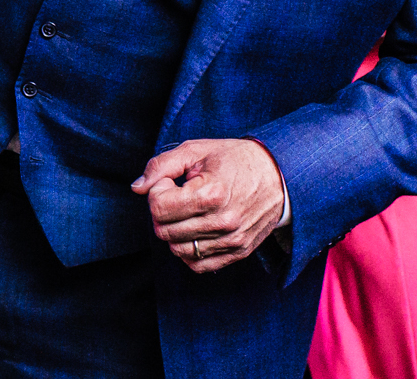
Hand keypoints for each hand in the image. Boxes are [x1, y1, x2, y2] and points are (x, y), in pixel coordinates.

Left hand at [133, 138, 286, 273]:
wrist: (279, 175)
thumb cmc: (234, 159)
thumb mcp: (196, 150)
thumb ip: (161, 166)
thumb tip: (137, 187)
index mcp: (211, 193)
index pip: (159, 207)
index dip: (157, 191)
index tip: (171, 182)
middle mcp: (223, 221)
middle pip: (165, 231)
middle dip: (161, 212)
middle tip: (177, 195)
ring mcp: (232, 240)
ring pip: (178, 250)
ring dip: (173, 232)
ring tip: (187, 211)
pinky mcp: (238, 252)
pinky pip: (199, 265)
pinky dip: (188, 251)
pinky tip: (194, 230)